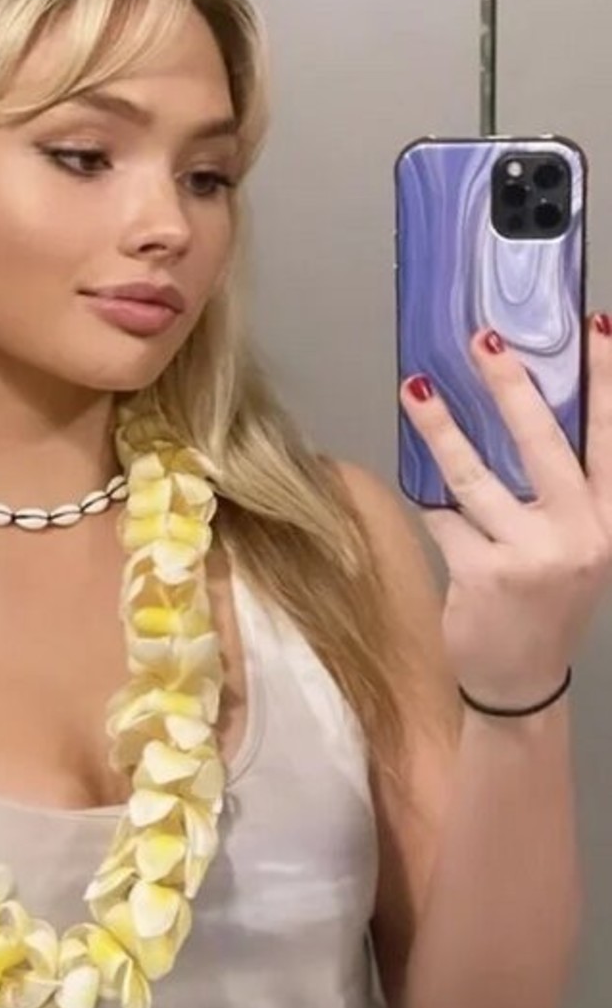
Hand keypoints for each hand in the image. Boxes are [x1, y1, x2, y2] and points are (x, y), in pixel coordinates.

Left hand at [398, 316, 611, 708]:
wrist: (523, 680)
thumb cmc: (542, 604)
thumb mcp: (571, 547)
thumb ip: (557, 493)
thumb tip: (513, 416)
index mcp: (606, 518)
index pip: (608, 437)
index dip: (605, 380)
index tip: (596, 327)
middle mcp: (579, 533)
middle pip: (543, 443)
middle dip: (512, 386)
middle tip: (485, 341)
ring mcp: (532, 555)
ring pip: (476, 476)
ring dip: (442, 429)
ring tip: (416, 389)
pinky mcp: (485, 575)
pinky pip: (444, 518)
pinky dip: (427, 500)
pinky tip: (415, 482)